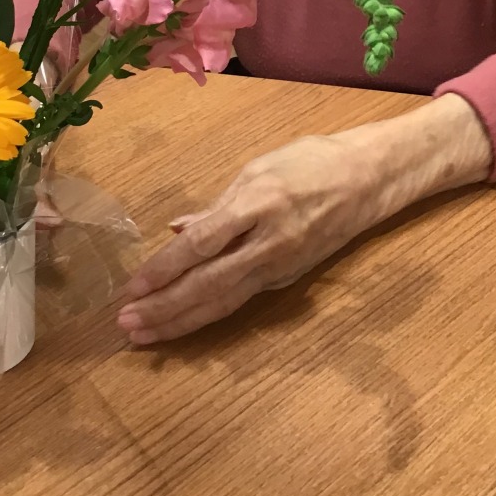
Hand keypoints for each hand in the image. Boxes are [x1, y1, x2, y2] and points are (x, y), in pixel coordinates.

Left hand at [117, 95, 491, 344]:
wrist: (369, 179)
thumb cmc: (311, 161)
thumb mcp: (260, 168)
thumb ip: (218, 204)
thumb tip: (178, 228)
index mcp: (258, 204)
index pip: (202, 245)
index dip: (165, 269)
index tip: (133, 287)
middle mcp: (268, 242)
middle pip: (208, 284)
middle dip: (165, 308)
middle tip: (127, 325)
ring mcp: (281, 265)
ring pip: (224, 301)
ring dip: (182, 320)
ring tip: (146, 334)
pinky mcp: (288, 278)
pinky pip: (242, 298)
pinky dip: (209, 312)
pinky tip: (184, 319)